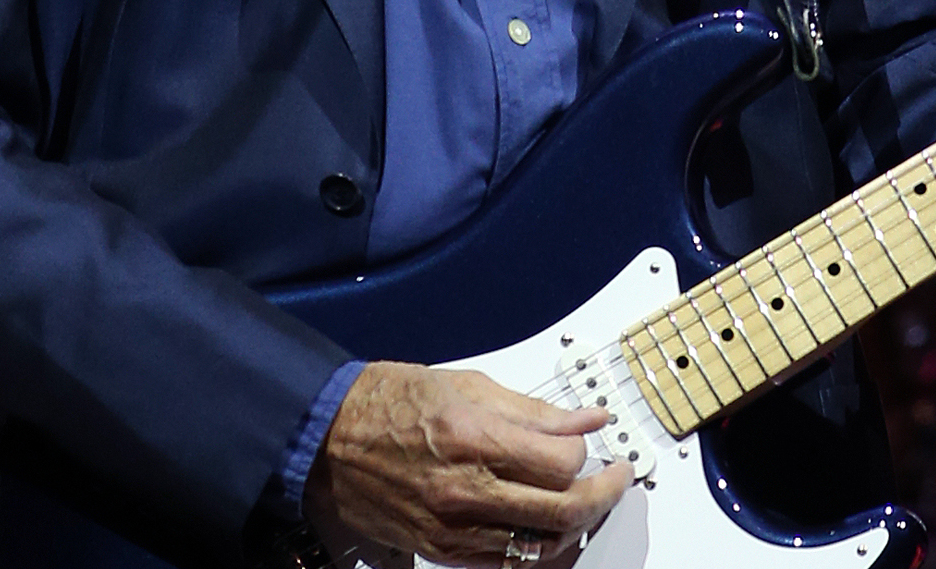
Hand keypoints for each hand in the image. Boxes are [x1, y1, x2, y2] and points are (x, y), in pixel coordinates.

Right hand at [302, 362, 626, 568]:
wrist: (322, 439)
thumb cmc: (382, 404)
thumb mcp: (460, 385)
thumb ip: (530, 410)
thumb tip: (586, 420)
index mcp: (469, 436)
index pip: (562, 461)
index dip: (587, 452)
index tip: (592, 442)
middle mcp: (464, 488)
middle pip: (564, 509)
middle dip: (603, 495)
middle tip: (613, 480)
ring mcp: (453, 526)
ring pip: (543, 544)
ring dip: (575, 527)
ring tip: (579, 503)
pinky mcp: (442, 549)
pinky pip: (508, 563)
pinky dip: (536, 548)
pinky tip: (541, 527)